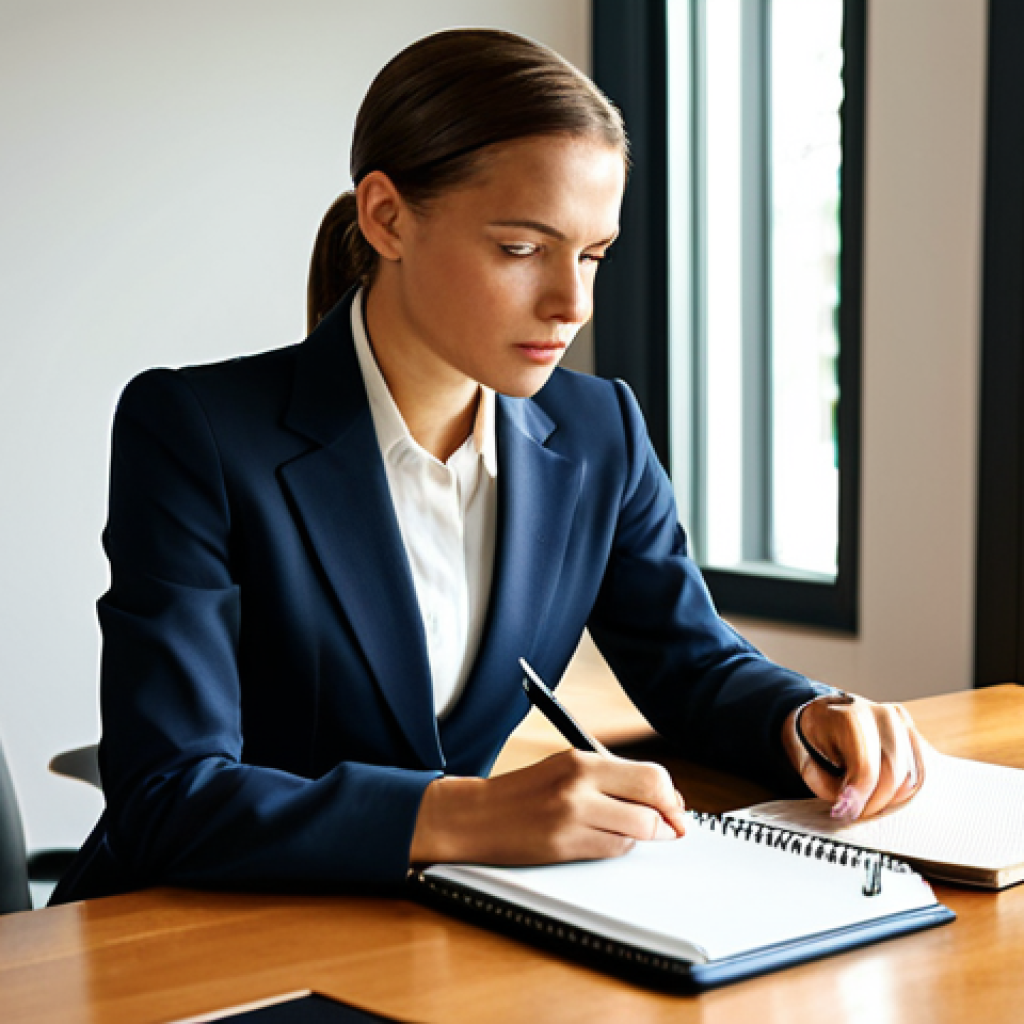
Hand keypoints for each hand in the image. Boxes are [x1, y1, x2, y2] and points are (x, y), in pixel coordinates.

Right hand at [409, 749, 686, 865]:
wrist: (476, 816)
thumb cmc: (522, 792)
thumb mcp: (565, 768)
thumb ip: (610, 777)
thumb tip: (662, 795)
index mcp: (581, 760)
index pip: (650, 775)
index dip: (671, 795)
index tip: (675, 805)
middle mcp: (579, 785)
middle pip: (652, 802)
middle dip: (669, 818)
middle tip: (671, 826)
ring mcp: (573, 817)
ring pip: (638, 831)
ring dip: (645, 835)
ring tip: (632, 830)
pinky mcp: (565, 846)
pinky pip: (614, 850)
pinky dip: (620, 847)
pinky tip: (607, 839)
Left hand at [782, 693, 928, 820]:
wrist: (822, 713)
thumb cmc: (812, 740)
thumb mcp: (806, 761)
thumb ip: (827, 786)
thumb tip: (852, 808)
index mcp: (849, 716)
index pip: (865, 766)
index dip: (859, 795)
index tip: (847, 812)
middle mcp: (881, 714)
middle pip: (894, 772)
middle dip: (876, 801)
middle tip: (856, 813)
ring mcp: (900, 721)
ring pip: (911, 775)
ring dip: (890, 798)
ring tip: (866, 801)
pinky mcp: (911, 730)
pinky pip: (918, 771)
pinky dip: (902, 789)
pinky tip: (881, 792)